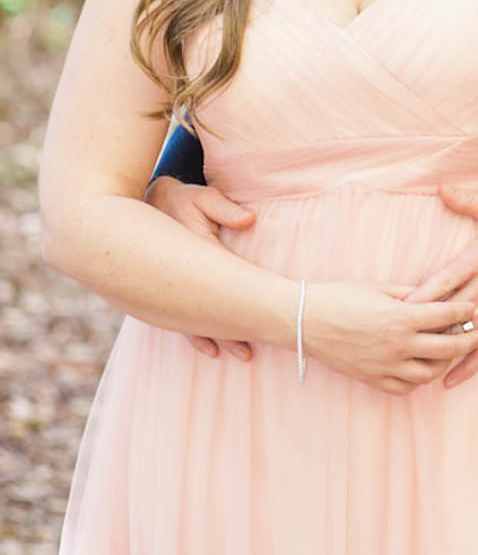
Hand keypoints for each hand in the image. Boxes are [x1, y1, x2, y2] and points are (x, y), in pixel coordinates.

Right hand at [143, 176, 256, 361]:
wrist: (148, 203)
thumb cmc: (182, 201)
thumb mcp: (201, 199)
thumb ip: (224, 208)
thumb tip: (250, 221)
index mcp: (188, 256)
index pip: (215, 288)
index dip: (234, 311)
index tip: (253, 328)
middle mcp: (176, 279)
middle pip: (202, 313)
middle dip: (224, 333)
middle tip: (247, 355)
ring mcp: (167, 288)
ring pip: (189, 321)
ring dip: (208, 337)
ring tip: (230, 355)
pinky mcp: (164, 291)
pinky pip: (178, 318)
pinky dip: (193, 333)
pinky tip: (208, 349)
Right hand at [302, 281, 477, 393]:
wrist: (306, 321)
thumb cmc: (341, 296)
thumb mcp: (380, 287)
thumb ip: (411, 293)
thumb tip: (436, 295)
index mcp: (401, 318)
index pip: (446, 316)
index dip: (464, 311)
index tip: (473, 308)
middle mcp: (397, 346)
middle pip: (447, 348)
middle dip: (467, 341)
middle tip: (476, 334)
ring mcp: (386, 366)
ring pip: (429, 373)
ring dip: (444, 362)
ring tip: (449, 350)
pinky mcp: (373, 380)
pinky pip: (406, 387)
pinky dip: (418, 379)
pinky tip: (421, 366)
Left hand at [404, 186, 477, 388]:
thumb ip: (467, 200)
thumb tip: (441, 188)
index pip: (441, 282)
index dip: (417, 297)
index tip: (394, 309)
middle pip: (447, 312)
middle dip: (421, 326)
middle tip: (393, 340)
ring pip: (463, 334)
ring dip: (439, 348)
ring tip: (411, 361)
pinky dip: (467, 367)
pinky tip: (448, 380)